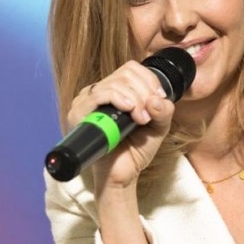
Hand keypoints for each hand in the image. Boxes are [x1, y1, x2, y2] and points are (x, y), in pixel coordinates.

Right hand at [66, 61, 174, 188]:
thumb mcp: (158, 127)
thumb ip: (164, 111)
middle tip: (148, 116)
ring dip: (135, 99)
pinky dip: (118, 99)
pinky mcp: (79, 113)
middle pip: (125, 74)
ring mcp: (87, 101)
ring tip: (141, 120)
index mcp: (116, 91)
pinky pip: (99, 95)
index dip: (149, 79)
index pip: (131, 68)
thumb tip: (156, 98)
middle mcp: (99, 92)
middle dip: (144, 92)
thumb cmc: (136, 150)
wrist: (122, 175)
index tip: (159, 97)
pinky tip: (129, 111)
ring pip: (114, 82)